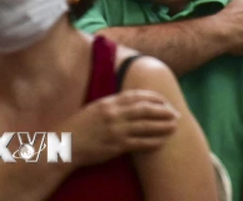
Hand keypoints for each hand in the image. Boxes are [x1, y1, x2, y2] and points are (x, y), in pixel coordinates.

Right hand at [63, 89, 178, 166]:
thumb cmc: (80, 125)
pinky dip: (152, 142)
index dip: (155, 98)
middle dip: (164, 111)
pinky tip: (161, 142)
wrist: (66, 144)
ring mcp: (116, 130)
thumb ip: (115, 103)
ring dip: (163, 126)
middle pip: (146, 110)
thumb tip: (135, 99)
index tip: (165, 101)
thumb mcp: (97, 106)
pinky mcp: (116, 146)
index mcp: (110, 102)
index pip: (138, 96)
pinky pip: (139, 143)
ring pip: (146, 126)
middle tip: (176, 113)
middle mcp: (115, 114)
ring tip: (174, 126)